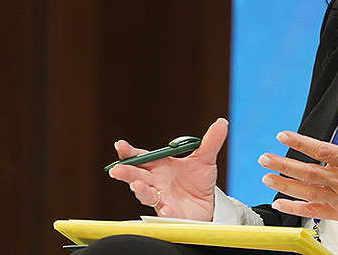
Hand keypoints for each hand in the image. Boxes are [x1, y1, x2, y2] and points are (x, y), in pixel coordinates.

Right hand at [107, 117, 227, 219]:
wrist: (208, 204)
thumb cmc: (199, 181)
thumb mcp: (206, 159)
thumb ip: (211, 142)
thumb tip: (222, 122)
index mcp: (160, 165)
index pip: (141, 157)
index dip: (129, 152)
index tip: (120, 145)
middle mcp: (155, 182)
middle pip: (137, 176)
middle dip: (126, 172)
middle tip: (116, 170)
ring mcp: (160, 198)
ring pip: (146, 194)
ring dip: (140, 190)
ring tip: (136, 186)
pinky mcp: (170, 214)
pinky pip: (164, 213)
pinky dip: (164, 211)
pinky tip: (166, 209)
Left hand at [259, 114, 337, 237]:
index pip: (319, 148)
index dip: (299, 142)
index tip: (283, 136)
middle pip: (306, 170)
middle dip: (282, 164)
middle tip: (265, 158)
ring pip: (305, 190)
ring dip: (283, 184)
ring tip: (267, 178)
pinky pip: (312, 212)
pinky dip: (295, 209)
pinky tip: (281, 203)